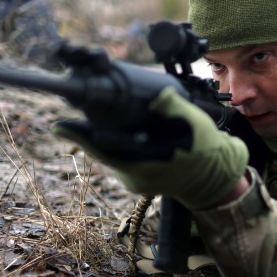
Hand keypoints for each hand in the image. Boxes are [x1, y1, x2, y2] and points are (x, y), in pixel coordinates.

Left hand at [52, 86, 248, 209]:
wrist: (218, 176)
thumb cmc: (208, 151)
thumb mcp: (194, 124)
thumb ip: (174, 107)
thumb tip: (158, 95)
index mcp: (147, 165)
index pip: (106, 150)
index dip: (81, 135)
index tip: (58, 124)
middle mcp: (137, 177)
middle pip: (105, 150)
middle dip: (92, 130)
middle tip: (78, 109)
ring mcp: (138, 181)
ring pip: (113, 154)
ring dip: (107, 136)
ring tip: (97, 116)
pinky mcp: (140, 179)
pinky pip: (122, 158)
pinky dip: (119, 143)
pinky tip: (122, 128)